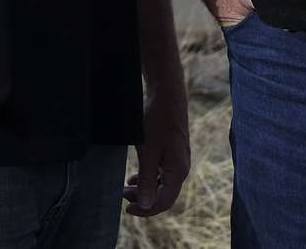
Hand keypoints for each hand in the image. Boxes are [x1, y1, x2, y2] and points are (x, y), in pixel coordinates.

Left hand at [123, 85, 189, 217]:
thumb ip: (147, 180)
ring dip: (145, 188)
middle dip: (143, 199)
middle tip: (123, 195)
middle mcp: (181, 168)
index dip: (146, 210)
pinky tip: (136, 176)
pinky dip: (149, 177)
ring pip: (162, 184)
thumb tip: (146, 206)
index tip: (127, 208)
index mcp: (178, 171)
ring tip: (127, 186)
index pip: (164, 202)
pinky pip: (162, 172)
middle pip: (163, 195)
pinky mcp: (173, 152)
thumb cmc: (158, 121)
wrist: (167, 94)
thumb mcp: (148, 152)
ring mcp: (178, 160)